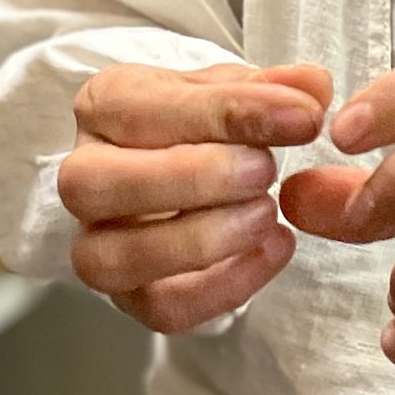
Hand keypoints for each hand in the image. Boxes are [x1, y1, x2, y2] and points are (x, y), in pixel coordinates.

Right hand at [60, 61, 331, 334]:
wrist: (185, 170)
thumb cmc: (201, 125)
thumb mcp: (231, 89)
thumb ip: (271, 86)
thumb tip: (312, 86)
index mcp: (103, 106)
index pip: (142, 108)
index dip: (227, 112)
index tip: (301, 116)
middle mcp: (83, 176)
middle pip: (94, 185)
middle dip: (190, 178)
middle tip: (266, 170)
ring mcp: (96, 242)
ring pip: (112, 258)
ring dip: (198, 240)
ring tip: (267, 213)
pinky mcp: (127, 295)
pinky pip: (160, 308)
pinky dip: (223, 286)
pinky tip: (273, 248)